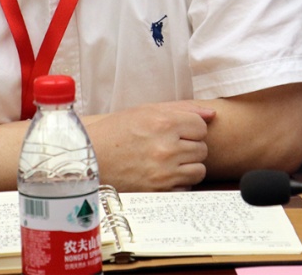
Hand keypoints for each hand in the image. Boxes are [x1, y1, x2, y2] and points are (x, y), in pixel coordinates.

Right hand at [84, 101, 216, 190]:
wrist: (90, 159)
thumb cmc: (116, 131)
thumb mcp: (145, 111)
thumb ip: (181, 110)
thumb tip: (212, 114)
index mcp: (162, 123)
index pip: (201, 126)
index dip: (190, 128)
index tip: (176, 130)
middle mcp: (166, 148)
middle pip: (202, 149)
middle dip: (189, 146)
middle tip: (168, 145)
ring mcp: (163, 173)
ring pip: (198, 170)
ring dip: (187, 165)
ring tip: (167, 160)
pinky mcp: (159, 192)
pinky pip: (186, 188)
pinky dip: (177, 182)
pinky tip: (161, 174)